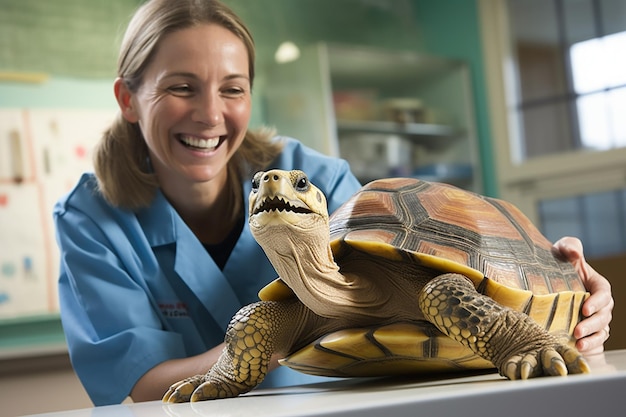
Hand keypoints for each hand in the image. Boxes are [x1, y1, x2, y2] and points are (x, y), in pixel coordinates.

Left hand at [553, 237, 613, 354]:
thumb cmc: (556, 261)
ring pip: (601, 331)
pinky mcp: (586, 329)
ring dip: (591, 340)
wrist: (545, 276)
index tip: (584, 309)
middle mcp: (599, 303)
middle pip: (603, 316)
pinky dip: (590, 347)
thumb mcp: (561, 249)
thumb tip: (575, 253)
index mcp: (598, 285)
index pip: (603, 294)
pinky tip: (579, 352)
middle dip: (592, 325)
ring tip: (578, 345)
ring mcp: (594, 318)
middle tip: (577, 332)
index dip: (597, 302)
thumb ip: (570, 247)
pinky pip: (595, 341)